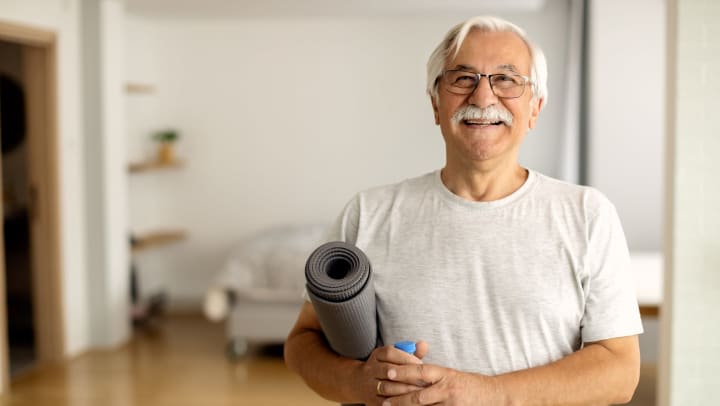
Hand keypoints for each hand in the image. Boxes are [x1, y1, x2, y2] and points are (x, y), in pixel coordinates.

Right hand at [354, 341, 429, 404]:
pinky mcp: (371, 400)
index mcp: (377, 355)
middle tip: (424, 380)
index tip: (421, 365)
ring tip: (420, 392)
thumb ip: (410, 352)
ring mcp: (369, 385)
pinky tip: (410, 401)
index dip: (406, 358)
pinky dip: (398, 401)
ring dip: (405, 390)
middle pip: (388, 370)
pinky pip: (385, 401)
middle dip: (408, 376)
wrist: (361, 383)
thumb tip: (424, 345)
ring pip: (387, 387)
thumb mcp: (394, 357)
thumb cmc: (386, 368)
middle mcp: (371, 369)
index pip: (389, 353)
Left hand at [381, 363, 501, 405]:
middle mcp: (446, 389)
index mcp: (445, 374)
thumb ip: (432, 373)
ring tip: (386, 405)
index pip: (421, 371)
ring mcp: (449, 404)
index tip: (388, 371)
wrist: (493, 396)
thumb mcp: (451, 374)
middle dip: (396, 394)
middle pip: (417, 393)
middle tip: (379, 392)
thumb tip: (411, 368)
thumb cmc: (469, 384)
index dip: (404, 371)